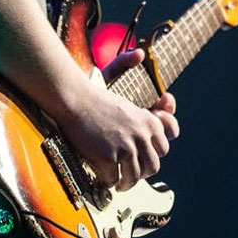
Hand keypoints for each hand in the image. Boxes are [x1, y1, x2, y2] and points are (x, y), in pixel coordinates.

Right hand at [59, 48, 179, 190]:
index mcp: (149, 120)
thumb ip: (127, 65)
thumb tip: (139, 53)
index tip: (145, 158)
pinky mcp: (110, 158)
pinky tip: (103, 179)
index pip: (165, 146)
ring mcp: (127, 147)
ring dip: (127, 183)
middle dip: (142, 171)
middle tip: (132, 173)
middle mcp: (142, 135)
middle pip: (153, 165)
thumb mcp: (115, 75)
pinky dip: (108, 182)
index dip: (155, 153)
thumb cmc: (90, 90)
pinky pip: (114, 179)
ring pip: (136, 177)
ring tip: (120, 184)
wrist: (72, 100)